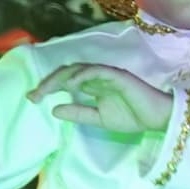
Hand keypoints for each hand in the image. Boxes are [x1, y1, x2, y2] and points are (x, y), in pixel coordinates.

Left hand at [30, 61, 173, 140]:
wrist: (158, 118)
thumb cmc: (133, 117)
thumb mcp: (99, 119)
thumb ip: (79, 113)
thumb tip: (54, 110)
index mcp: (92, 86)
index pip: (65, 81)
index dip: (48, 87)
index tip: (32, 99)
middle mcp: (97, 77)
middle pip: (67, 72)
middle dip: (49, 82)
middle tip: (34, 95)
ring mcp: (107, 74)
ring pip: (79, 69)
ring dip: (61, 78)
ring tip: (47, 89)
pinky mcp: (118, 75)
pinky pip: (97, 71)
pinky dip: (82, 75)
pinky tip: (71, 84)